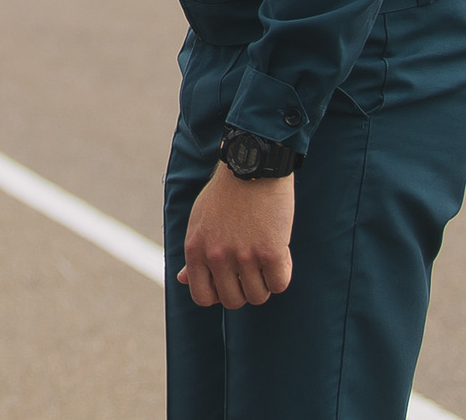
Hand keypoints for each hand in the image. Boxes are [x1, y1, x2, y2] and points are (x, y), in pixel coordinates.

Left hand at [179, 164, 295, 308]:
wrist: (252, 165)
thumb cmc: (226, 193)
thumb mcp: (200, 221)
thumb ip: (194, 254)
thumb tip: (183, 280)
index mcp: (195, 249)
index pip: (202, 296)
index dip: (219, 294)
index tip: (231, 281)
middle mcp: (216, 256)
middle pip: (233, 301)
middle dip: (245, 289)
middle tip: (253, 268)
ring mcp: (244, 256)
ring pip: (259, 295)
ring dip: (265, 282)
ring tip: (266, 256)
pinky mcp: (271, 252)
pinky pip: (280, 284)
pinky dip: (282, 272)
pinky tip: (280, 252)